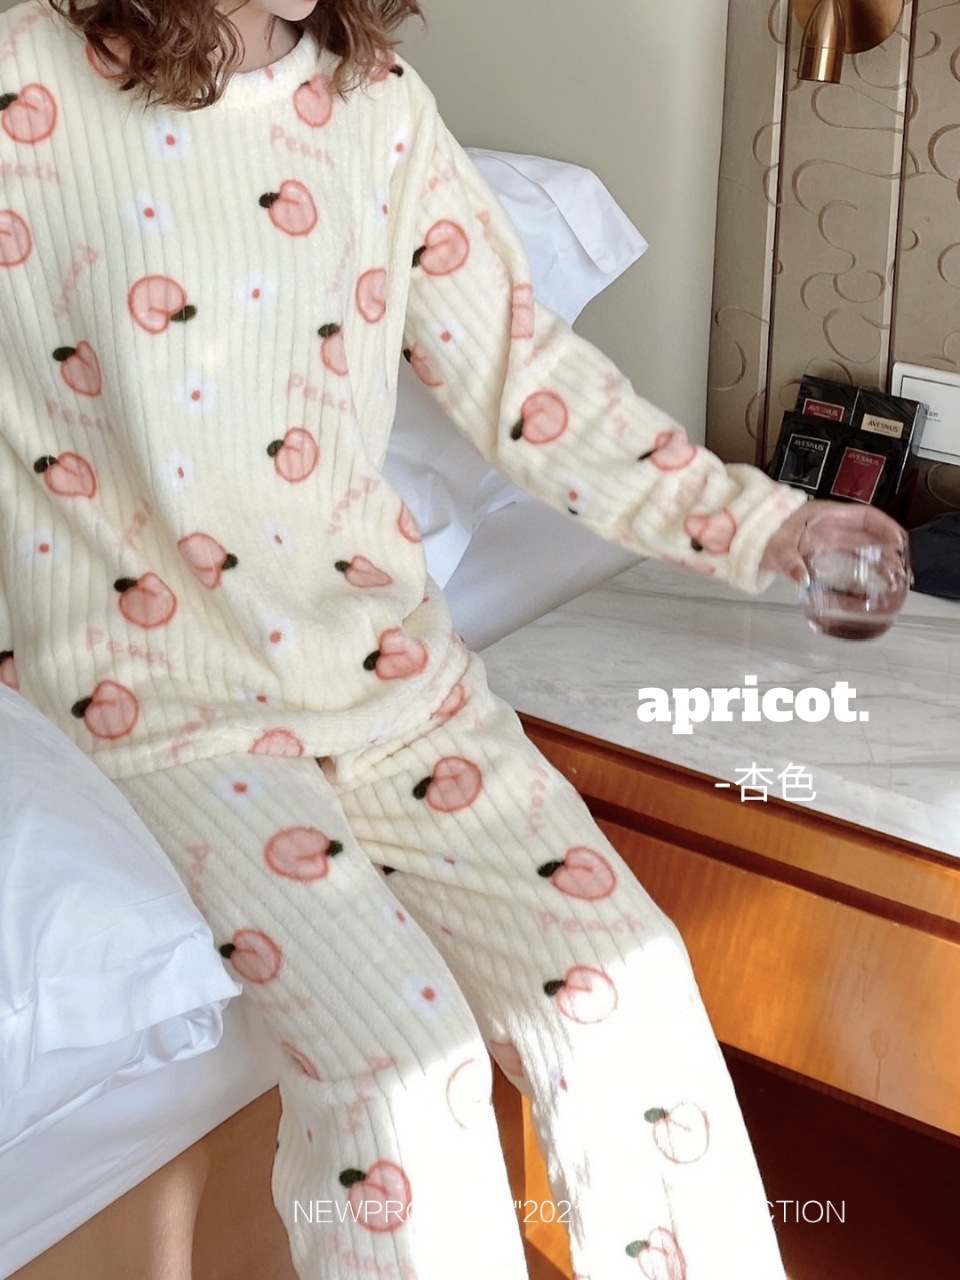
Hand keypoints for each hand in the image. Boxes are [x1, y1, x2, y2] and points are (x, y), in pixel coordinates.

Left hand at [759, 499, 908, 583]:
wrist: (747, 537)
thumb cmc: (763, 533)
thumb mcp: (775, 547)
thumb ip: (788, 562)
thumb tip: (801, 576)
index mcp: (826, 516)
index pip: (865, 516)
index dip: (885, 526)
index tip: (897, 541)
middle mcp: (832, 526)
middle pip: (869, 534)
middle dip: (888, 548)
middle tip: (902, 568)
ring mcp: (829, 539)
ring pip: (863, 547)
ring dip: (880, 559)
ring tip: (895, 577)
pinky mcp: (824, 553)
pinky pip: (850, 557)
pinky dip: (865, 567)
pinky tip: (874, 579)